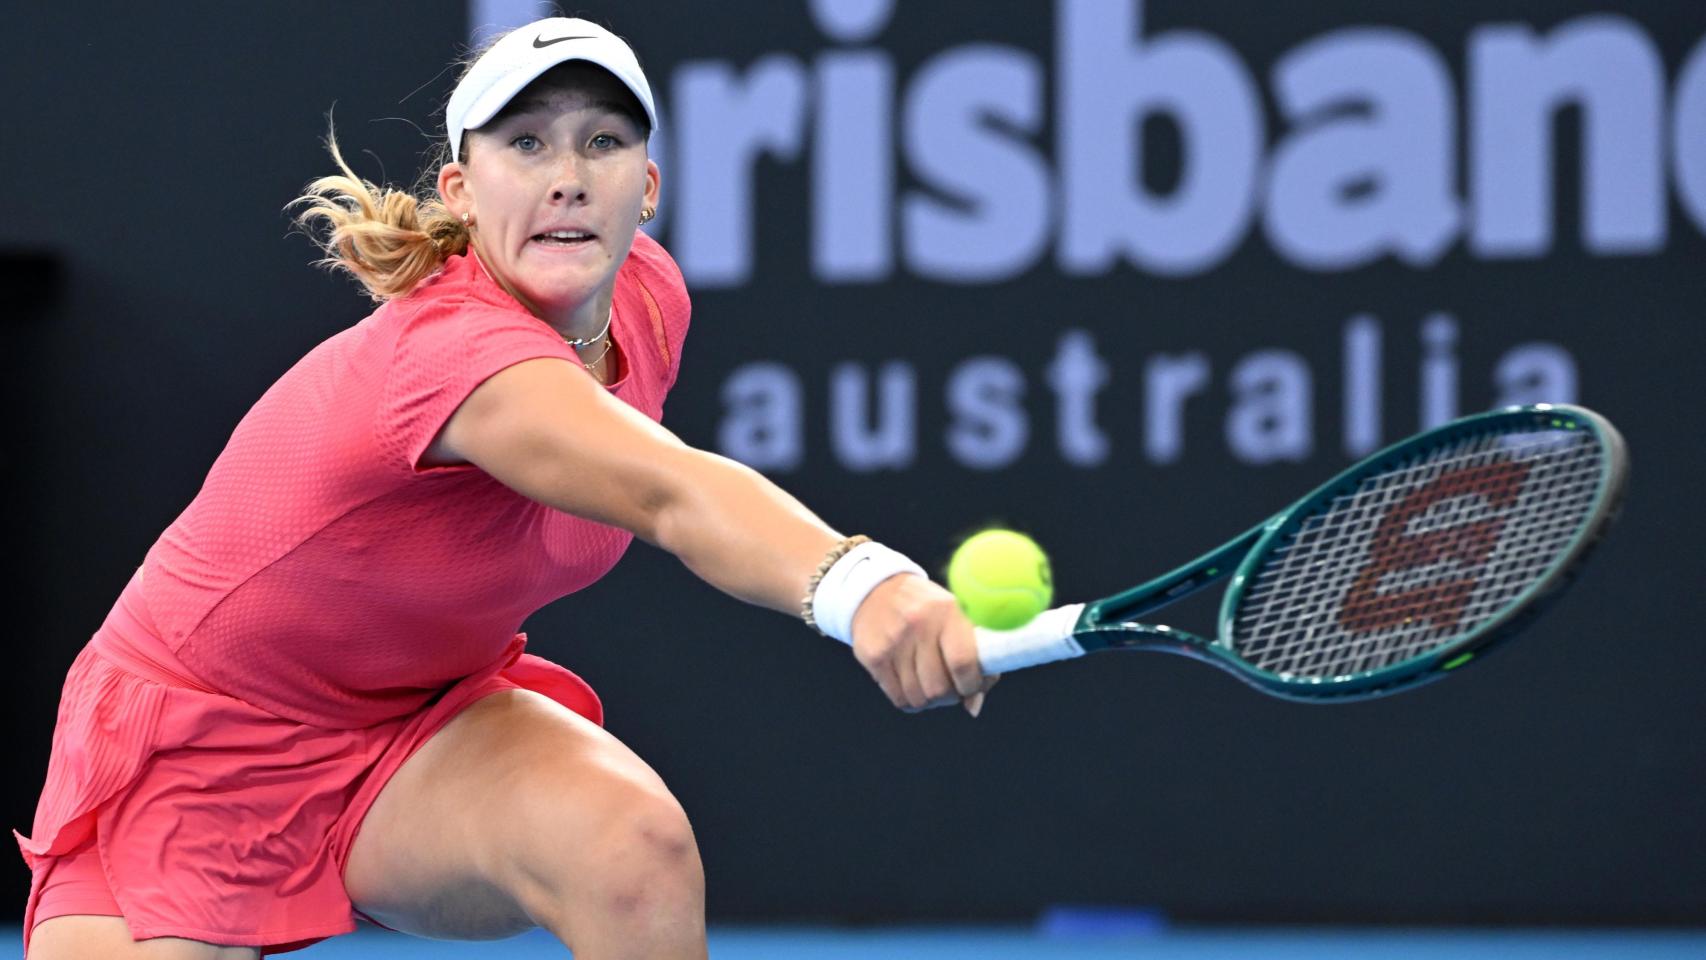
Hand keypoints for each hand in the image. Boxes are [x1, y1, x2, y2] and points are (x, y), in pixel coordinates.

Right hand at [849, 575, 998, 714]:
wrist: (877, 590)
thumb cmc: (929, 611)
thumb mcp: (956, 619)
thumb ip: (975, 659)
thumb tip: (972, 707)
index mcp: (947, 611)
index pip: (963, 662)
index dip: (971, 685)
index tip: (971, 686)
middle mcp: (919, 624)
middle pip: (939, 688)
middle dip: (949, 697)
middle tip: (950, 689)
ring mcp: (893, 640)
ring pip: (918, 697)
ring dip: (929, 700)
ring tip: (930, 686)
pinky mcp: (873, 655)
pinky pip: (898, 698)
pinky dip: (910, 701)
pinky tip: (913, 687)